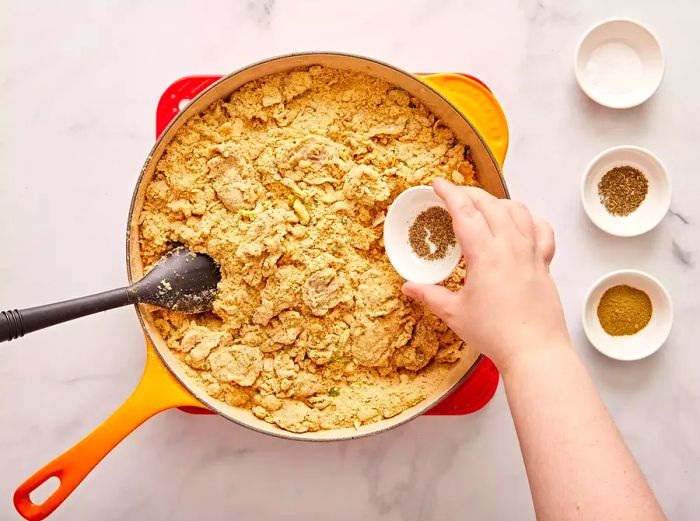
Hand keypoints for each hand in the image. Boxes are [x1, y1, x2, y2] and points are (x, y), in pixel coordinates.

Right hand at [402, 178, 569, 371]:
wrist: (534, 351)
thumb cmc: (495, 334)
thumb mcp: (454, 314)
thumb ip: (430, 295)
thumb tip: (408, 287)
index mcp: (485, 255)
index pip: (464, 212)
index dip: (449, 193)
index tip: (438, 184)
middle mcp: (511, 246)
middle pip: (490, 204)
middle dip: (469, 193)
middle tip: (454, 195)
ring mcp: (532, 252)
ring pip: (517, 210)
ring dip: (497, 201)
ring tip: (483, 206)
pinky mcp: (545, 263)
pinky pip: (541, 229)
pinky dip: (528, 219)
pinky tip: (519, 224)